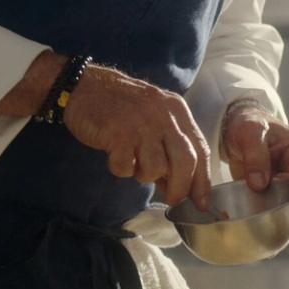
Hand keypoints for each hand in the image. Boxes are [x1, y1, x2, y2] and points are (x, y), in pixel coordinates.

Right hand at [63, 65, 213, 210]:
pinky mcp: (117, 133)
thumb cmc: (122, 105)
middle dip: (180, 188)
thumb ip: (171, 143)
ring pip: (156, 168)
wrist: (85, 86)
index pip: (201, 150)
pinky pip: (126, 167)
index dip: (203, 180)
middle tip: (171, 199)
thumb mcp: (155, 114)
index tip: (201, 203)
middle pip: (185, 162)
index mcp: (177, 110)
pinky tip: (116, 155)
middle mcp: (163, 115)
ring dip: (145, 176)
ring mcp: (140, 124)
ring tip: (134, 163)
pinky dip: (122, 169)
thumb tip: (180, 184)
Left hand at [221, 100, 288, 219]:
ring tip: (260, 229)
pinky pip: (288, 210)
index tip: (263, 207)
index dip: (285, 199)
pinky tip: (261, 226)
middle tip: (262, 225)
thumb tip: (259, 185)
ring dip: (281, 219)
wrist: (242, 126)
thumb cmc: (249, 124)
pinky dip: (276, 218)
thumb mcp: (249, 133)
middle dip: (285, 215)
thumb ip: (255, 156)